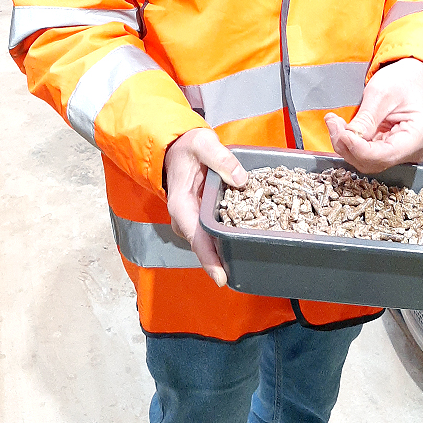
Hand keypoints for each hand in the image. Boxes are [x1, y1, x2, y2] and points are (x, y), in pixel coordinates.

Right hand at [164, 128, 247, 286]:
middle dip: (221, 260)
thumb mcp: (202, 144)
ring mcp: (192, 220)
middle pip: (204, 246)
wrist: (176, 147)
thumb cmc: (187, 147)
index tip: (221, 278)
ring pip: (209, 241)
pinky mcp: (200, 217)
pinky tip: (243, 238)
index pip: (195, 237)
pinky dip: (226, 236)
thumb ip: (220, 158)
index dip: (209, 259)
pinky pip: (213, 231)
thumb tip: (240, 179)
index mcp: (181, 204)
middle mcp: (184, 218)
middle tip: (242, 273)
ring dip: (224, 250)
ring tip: (246, 261)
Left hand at [324, 58, 422, 173]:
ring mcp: (402, 152)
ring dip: (347, 145)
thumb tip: (347, 137)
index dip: (358, 149)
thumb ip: (365, 118)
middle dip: (348, 146)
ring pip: (367, 160)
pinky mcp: (390, 148)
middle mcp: (412, 150)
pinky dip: (353, 143)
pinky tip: (344, 129)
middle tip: (334, 124)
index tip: (342, 134)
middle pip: (373, 162)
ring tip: (336, 124)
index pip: (384, 155)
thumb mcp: (381, 93)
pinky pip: (368, 153)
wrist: (413, 76)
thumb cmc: (405, 80)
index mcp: (417, 136)